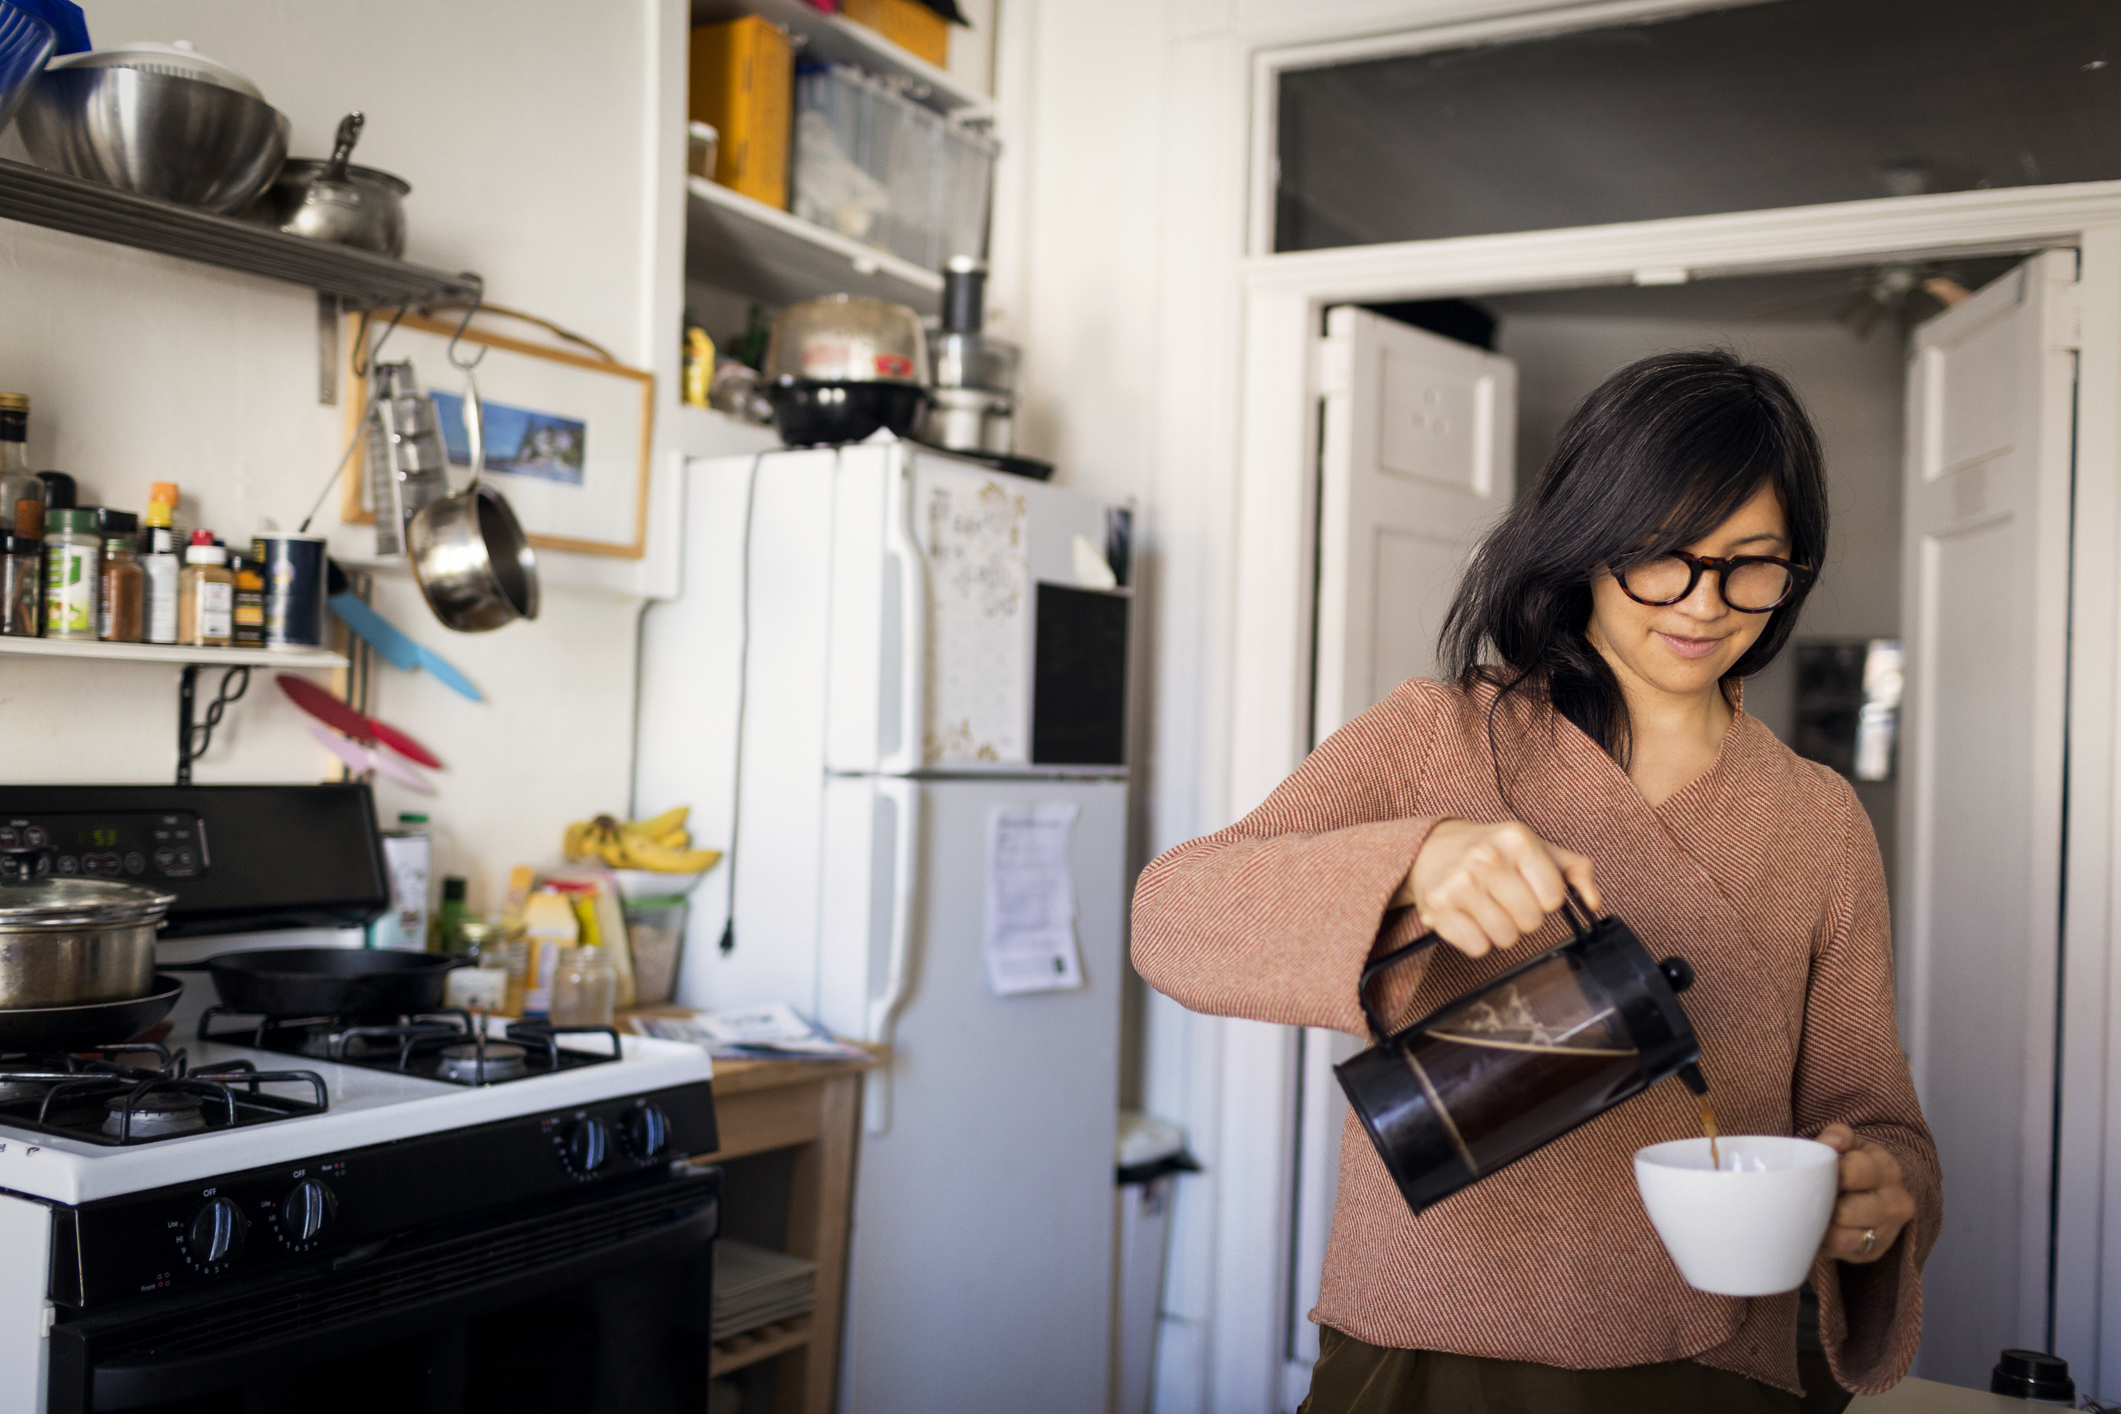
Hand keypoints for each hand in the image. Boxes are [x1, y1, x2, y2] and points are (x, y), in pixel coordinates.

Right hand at [1390, 820, 1599, 959]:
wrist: (1431, 847)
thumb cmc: (1491, 851)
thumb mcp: (1536, 848)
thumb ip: (1575, 870)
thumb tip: (1594, 902)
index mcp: (1517, 839)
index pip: (1554, 897)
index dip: (1544, 899)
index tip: (1528, 888)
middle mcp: (1487, 857)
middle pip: (1531, 921)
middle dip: (1522, 917)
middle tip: (1504, 899)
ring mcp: (1460, 882)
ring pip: (1506, 938)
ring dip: (1500, 930)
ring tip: (1486, 908)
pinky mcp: (1439, 906)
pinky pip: (1477, 947)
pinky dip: (1476, 940)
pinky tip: (1468, 917)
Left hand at [1816, 1123, 1915, 1263]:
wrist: (1881, 1192)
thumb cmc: (1856, 1164)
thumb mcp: (1851, 1144)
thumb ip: (1838, 1136)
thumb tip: (1828, 1143)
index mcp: (1887, 1170)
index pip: (1852, 1173)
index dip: (1825, 1173)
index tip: (1811, 1172)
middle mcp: (1895, 1204)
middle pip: (1845, 1211)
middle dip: (1821, 1204)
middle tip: (1806, 1197)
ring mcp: (1887, 1232)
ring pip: (1842, 1238)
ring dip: (1820, 1227)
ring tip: (1809, 1214)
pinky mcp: (1873, 1252)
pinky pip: (1839, 1253)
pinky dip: (1821, 1242)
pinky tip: (1815, 1228)